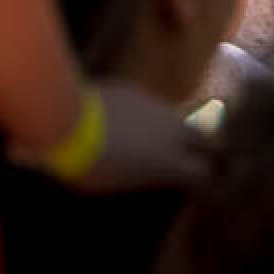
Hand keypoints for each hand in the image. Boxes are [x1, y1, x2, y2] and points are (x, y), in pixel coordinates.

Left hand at [74, 78, 210, 191]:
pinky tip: (125, 119)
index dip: (204, 179)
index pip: (203, 172)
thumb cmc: (89, 166)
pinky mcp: (135, 90)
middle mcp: (172, 132)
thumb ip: (141, 175)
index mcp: (169, 163)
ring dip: (172, 128)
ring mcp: (155, 106)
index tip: (201, 183)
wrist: (68, 121)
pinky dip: (144, 114)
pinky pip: (148, 104)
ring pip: (176, 117)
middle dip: (204, 147)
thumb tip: (145, 171)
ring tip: (157, 137)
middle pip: (205, 138)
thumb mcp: (116, 183)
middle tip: (199, 155)